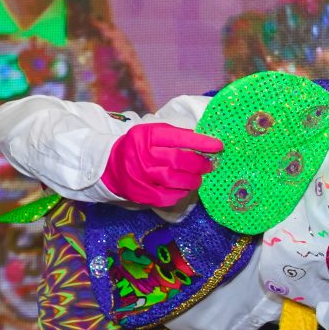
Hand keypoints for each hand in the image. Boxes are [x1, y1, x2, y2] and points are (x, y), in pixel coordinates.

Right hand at [100, 123, 222, 207]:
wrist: (111, 167)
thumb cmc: (139, 148)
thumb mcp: (152, 133)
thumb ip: (175, 135)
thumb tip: (204, 140)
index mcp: (146, 136)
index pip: (178, 137)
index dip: (200, 142)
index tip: (218, 145)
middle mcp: (142, 155)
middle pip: (178, 160)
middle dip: (199, 163)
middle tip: (208, 165)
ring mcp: (141, 176)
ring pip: (174, 179)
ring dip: (192, 179)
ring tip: (198, 178)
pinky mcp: (142, 194)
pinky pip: (168, 196)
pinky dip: (181, 192)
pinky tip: (184, 188)